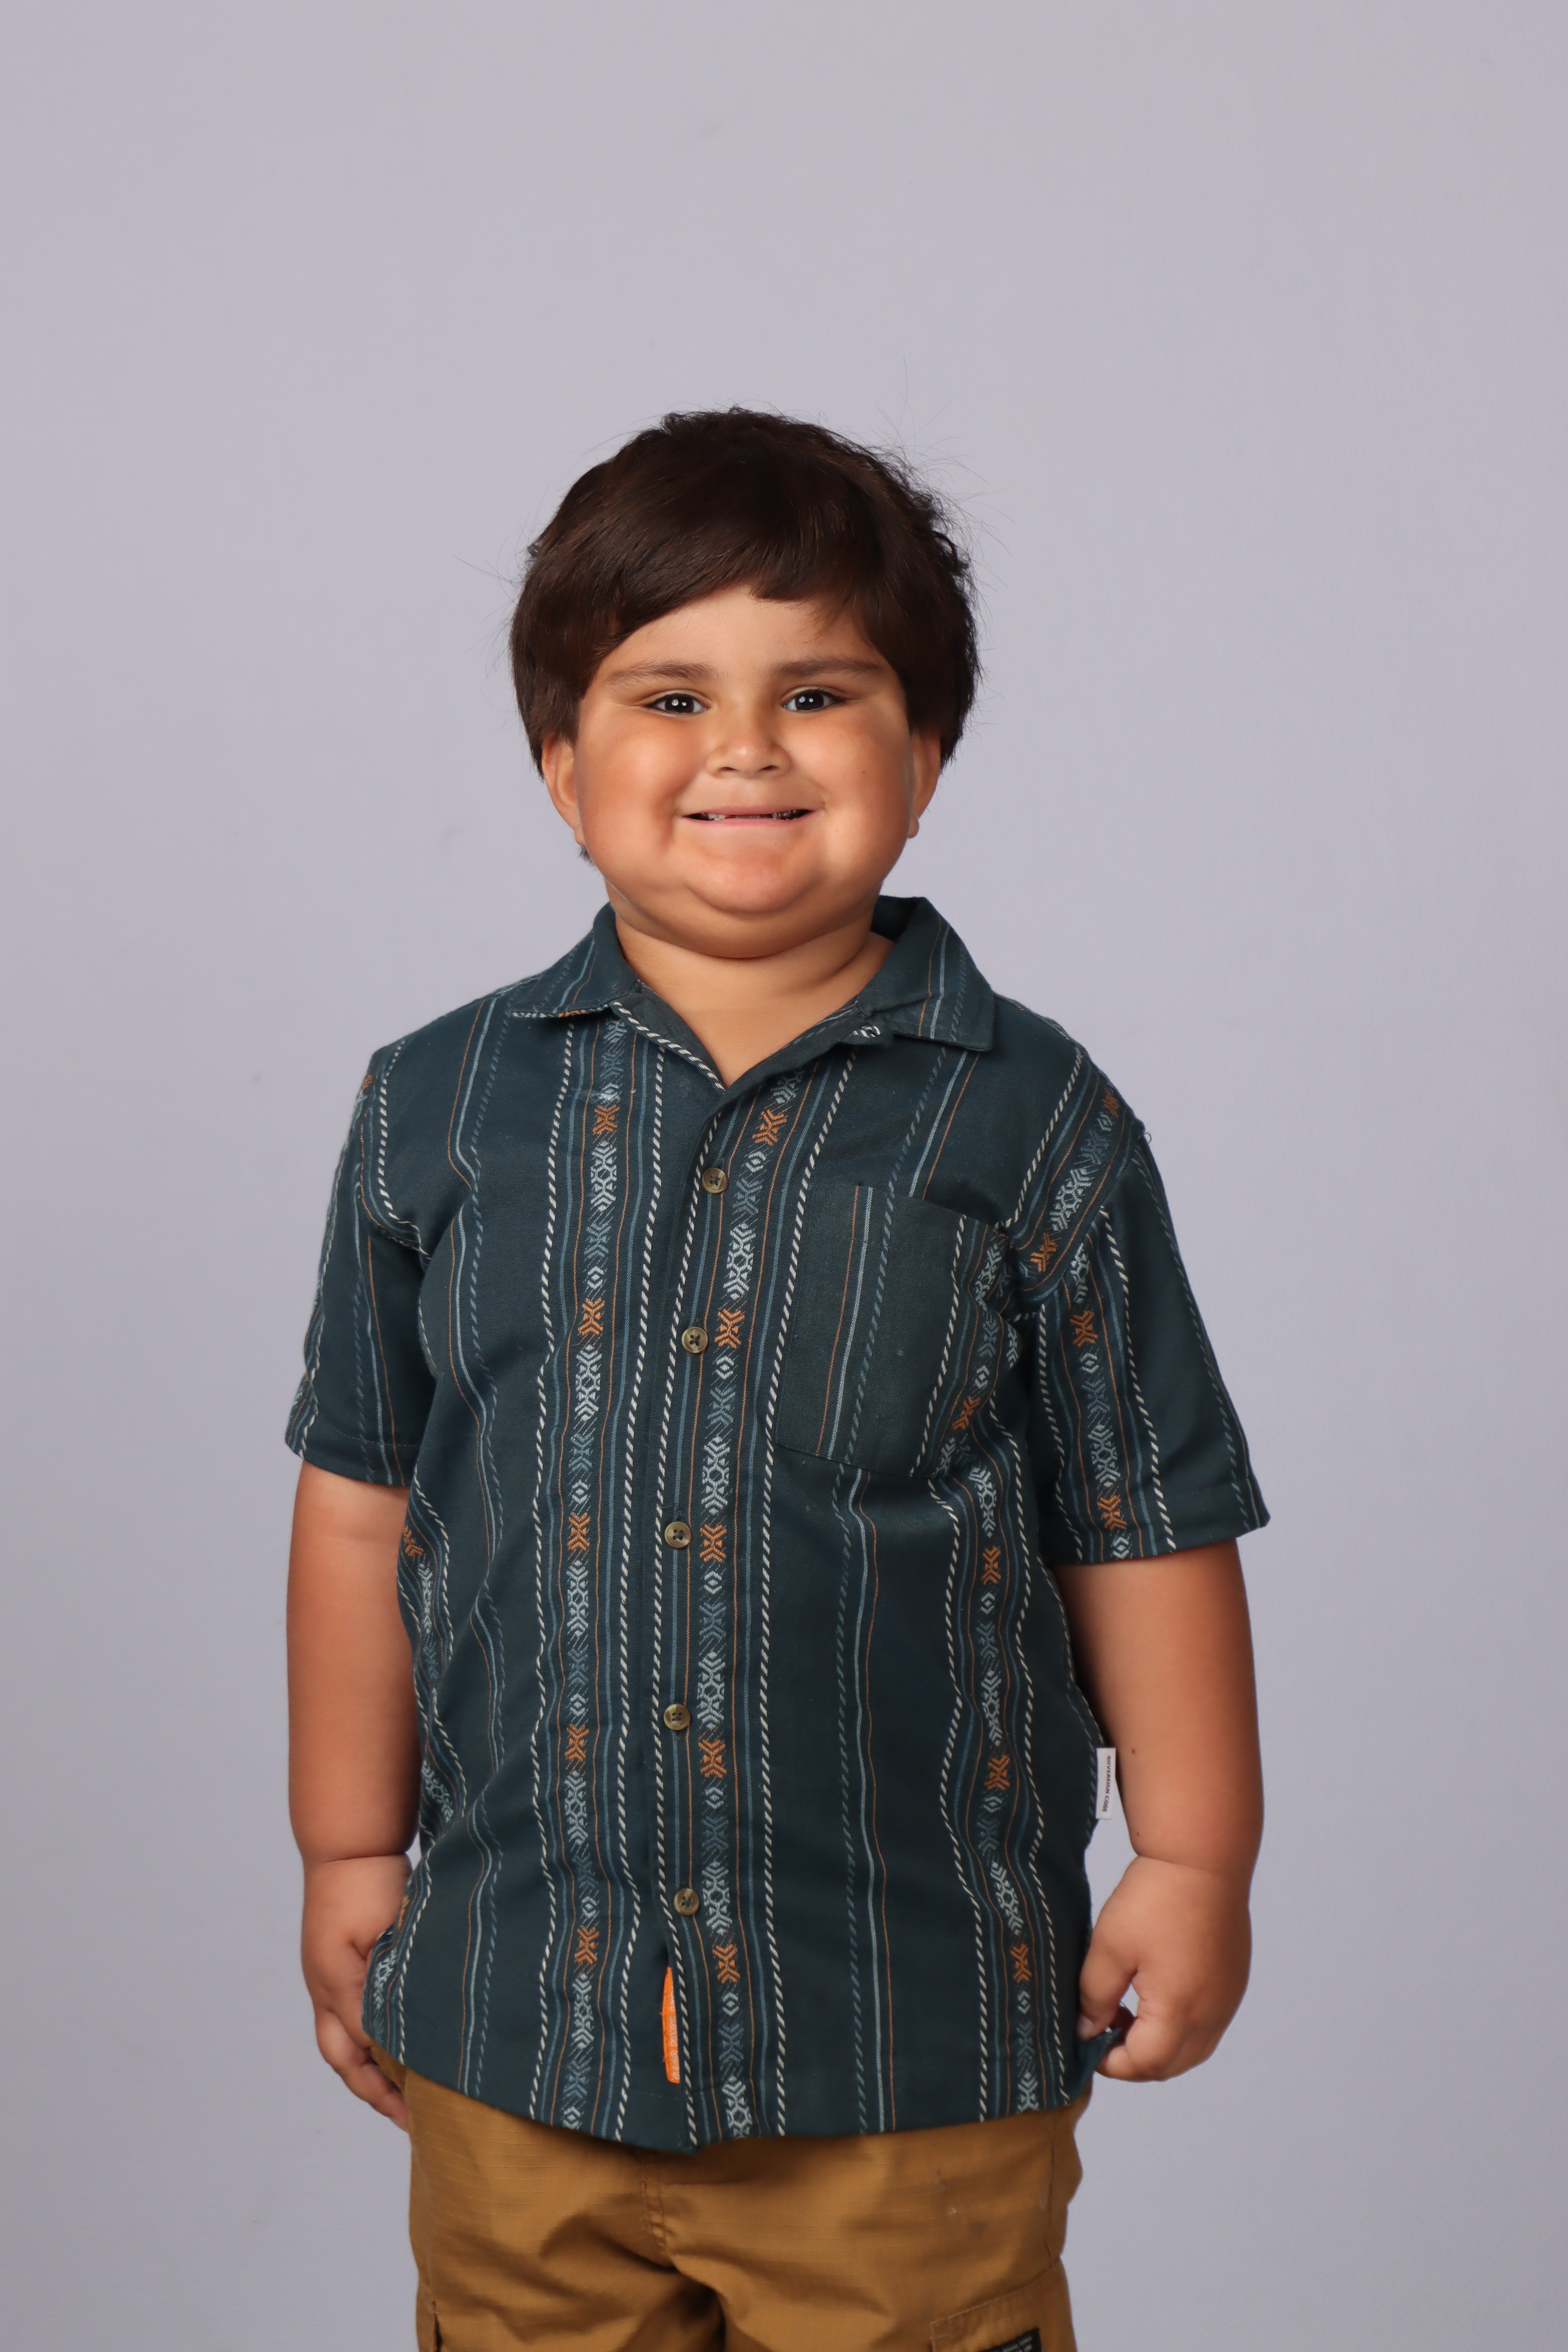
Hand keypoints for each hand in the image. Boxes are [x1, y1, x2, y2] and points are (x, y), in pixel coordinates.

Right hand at [301, 1854, 411, 2126]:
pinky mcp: (338, 1967)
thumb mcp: (379, 1935)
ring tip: (402, 2095)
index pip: (360, 2051)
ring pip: (343, 2043)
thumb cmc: (365, 1884)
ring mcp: (328, 1981)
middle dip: (373, 2091)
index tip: (413, 2110)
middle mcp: (327, 1992)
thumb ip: (382, 1987)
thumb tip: (394, 2038)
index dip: (385, 2085)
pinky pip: (350, 2017)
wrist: (349, 1846)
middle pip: (343, 2060)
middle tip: (407, 2116)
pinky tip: (395, 2047)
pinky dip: (368, 2040)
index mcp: (336, 1987)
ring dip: (369, 2070)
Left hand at [1076, 1853, 1251, 2081]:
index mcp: (1179, 2010)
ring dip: (1158, 2045)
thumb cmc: (1155, 1898)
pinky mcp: (1233, 1981)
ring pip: (1192, 2048)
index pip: (1144, 2065)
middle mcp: (1211, 2014)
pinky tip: (1154, 1994)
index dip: (1111, 2064)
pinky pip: (1207, 2024)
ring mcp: (1227, 1999)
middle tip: (1102, 2033)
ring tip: (1124, 2013)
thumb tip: (1087, 2031)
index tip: (1085, 2045)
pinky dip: (1179, 2025)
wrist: (1203, 1857)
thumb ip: (1095, 1997)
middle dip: (1134, 2060)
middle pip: (1171, 2065)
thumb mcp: (1109, 1947)